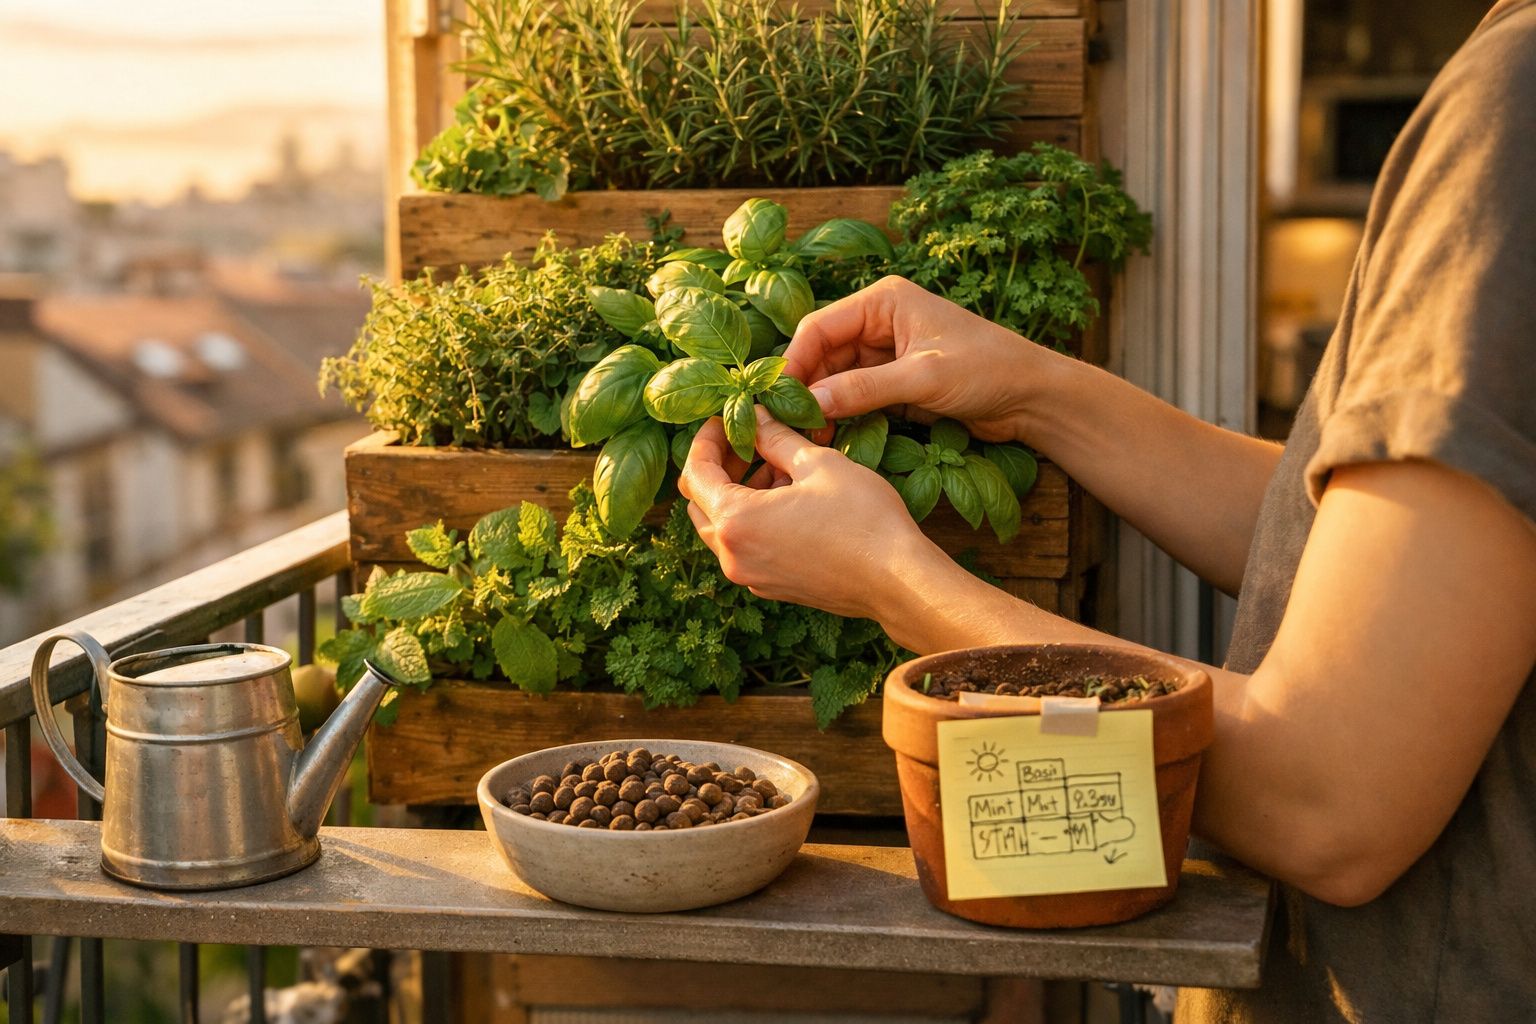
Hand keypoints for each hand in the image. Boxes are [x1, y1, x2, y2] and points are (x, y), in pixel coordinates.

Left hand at [678, 406, 939, 621]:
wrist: (898, 581)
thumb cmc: (862, 519)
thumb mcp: (817, 464)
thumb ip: (776, 438)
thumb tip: (757, 417)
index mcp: (736, 521)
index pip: (695, 473)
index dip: (707, 439)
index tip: (725, 419)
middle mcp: (733, 555)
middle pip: (700, 504)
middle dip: (718, 466)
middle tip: (746, 438)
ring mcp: (751, 576)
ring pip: (723, 528)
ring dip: (737, 493)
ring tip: (775, 463)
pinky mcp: (772, 586)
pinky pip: (746, 547)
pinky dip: (753, 518)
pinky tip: (788, 497)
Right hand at [785, 275, 1056, 442]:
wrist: (1032, 396)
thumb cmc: (988, 371)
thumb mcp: (923, 378)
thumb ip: (864, 389)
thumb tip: (811, 403)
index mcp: (883, 301)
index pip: (820, 327)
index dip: (794, 363)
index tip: (777, 399)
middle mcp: (879, 321)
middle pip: (821, 352)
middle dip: (805, 387)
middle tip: (788, 425)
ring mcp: (886, 352)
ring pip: (834, 377)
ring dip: (820, 404)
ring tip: (808, 436)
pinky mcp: (894, 380)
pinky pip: (854, 394)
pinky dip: (841, 413)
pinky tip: (830, 435)